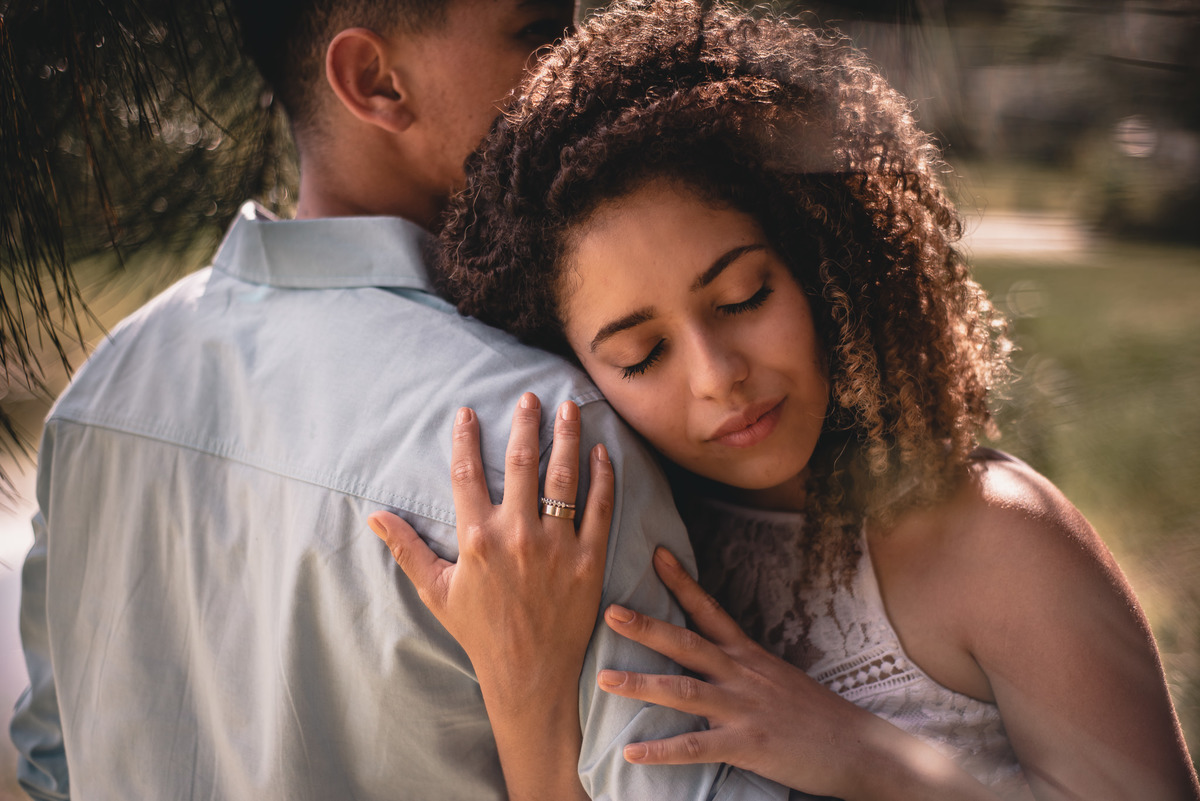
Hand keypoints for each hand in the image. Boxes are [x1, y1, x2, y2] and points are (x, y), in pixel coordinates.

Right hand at [369, 392, 611, 800]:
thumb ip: (407, 548)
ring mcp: (557, 546)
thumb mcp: (436, 591)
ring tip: (568, 408)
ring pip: (564, 476)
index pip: (467, 472)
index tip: (467, 412)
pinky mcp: (589, 560)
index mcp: (477, 539)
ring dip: (568, 436)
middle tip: (531, 396)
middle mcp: (517, 535)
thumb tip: (373, 514)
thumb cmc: (479, 632)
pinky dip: (603, 477)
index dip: (465, 438)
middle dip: (526, 423)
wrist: (528, 674)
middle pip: (521, 462)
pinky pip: (600, 508)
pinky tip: (603, 453)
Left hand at [598, 548, 998, 800]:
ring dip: (640, 684)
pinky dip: (662, 750)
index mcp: (749, 656)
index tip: (656, 553)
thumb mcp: (777, 678)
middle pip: (687, 643)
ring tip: (603, 680)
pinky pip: (696, 747)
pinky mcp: (748, 745)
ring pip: (684, 691)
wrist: (861, 748)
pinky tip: (632, 751)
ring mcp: (744, 709)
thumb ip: (741, 667)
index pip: (710, 609)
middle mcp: (743, 674)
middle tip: (608, 611)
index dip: (682, 582)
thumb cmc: (816, 715)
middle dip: (646, 626)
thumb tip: (708, 657)